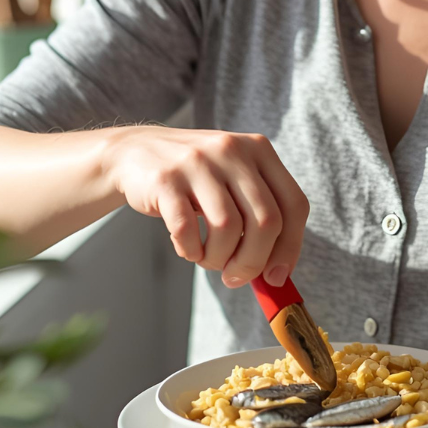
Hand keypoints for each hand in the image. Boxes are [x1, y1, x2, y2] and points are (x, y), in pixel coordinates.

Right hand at [103, 126, 309, 288]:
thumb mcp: (233, 181)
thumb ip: (258, 215)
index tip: (276, 276)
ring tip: (206, 258)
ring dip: (218, 258)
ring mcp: (199, 162)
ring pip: (228, 228)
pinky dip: (190, 250)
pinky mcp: (166, 179)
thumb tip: (277, 273)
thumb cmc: (194, 178)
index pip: (294, 205)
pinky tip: (187, 248)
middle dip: (253, 262)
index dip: (290, 247)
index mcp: (260, 150)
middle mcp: (233, 151)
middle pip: (266, 221)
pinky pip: (187, 229)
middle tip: (235, 277)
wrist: (133, 153)